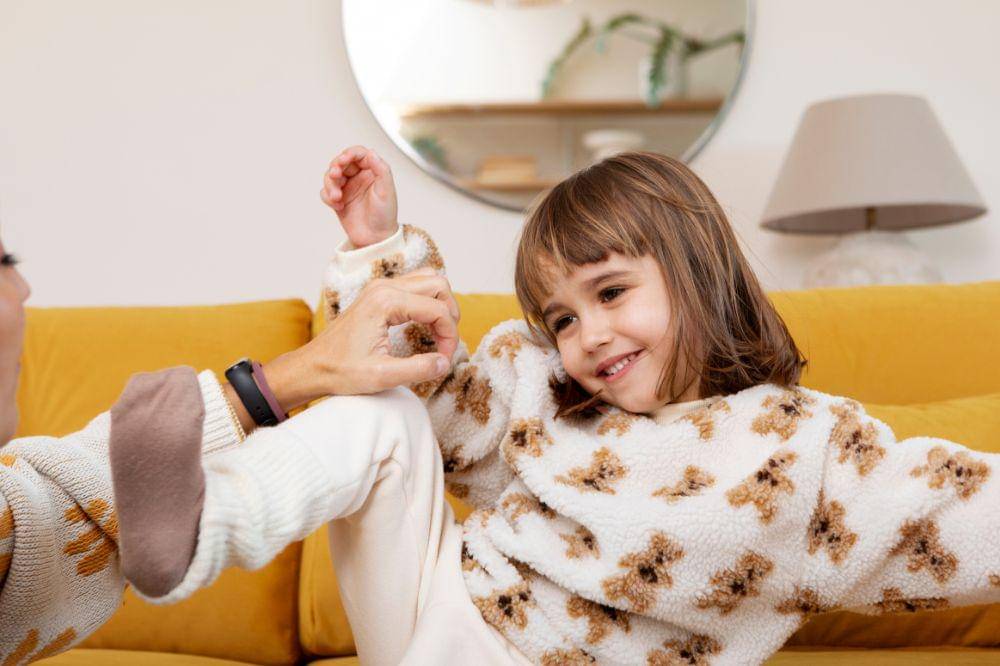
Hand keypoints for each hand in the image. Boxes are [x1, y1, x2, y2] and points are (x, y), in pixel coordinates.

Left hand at [262, 269, 456, 405]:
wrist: (312, 367)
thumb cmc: (340, 371)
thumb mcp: (381, 376)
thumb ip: (418, 369)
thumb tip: (444, 362)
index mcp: (386, 303)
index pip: (438, 309)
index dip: (450, 335)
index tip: (445, 358)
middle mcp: (384, 287)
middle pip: (438, 284)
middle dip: (450, 315)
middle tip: (445, 344)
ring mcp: (381, 287)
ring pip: (429, 281)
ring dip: (441, 306)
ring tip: (438, 335)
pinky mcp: (379, 293)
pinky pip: (415, 286)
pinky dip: (428, 303)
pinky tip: (425, 327)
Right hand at [320, 145, 398, 247]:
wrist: (376, 239)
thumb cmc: (385, 216)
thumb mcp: (387, 190)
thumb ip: (381, 169)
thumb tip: (371, 152)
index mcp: (372, 172)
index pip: (358, 154)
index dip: (349, 154)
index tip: (343, 160)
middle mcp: (358, 178)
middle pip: (341, 163)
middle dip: (335, 167)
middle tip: (335, 175)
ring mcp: (347, 188)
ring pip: (330, 176)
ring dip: (330, 184)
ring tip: (337, 197)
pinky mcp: (338, 200)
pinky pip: (325, 192)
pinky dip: (328, 197)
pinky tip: (338, 206)